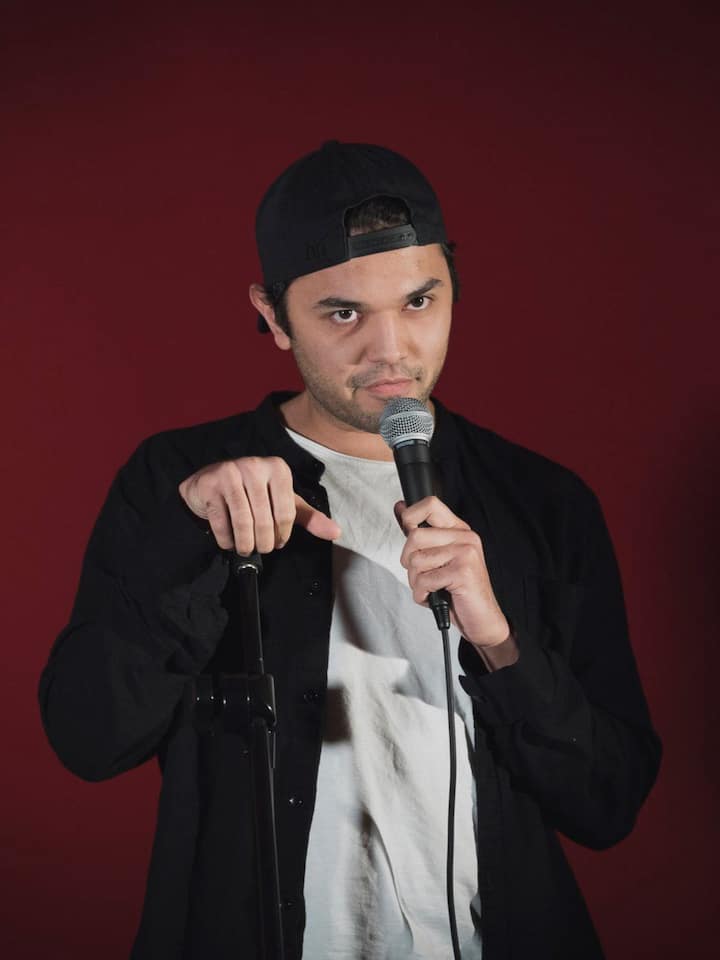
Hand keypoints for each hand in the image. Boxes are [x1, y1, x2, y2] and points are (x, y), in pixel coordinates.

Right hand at [179, 456, 340, 553]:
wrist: (211, 483)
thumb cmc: (253, 494)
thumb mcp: (284, 502)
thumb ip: (309, 517)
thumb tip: (335, 533)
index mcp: (278, 468)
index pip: (287, 512)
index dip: (283, 535)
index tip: (278, 542)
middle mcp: (255, 466)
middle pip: (265, 520)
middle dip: (264, 543)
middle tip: (261, 548)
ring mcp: (230, 473)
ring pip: (243, 523)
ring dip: (245, 544)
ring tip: (245, 548)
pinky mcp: (210, 484)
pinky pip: (221, 523)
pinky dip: (227, 540)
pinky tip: (229, 541)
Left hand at [396, 496, 510, 651]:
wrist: (482, 619)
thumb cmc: (458, 591)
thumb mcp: (439, 558)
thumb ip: (422, 535)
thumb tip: (400, 507)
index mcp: (460, 530)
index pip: (430, 504)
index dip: (410, 516)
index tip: (408, 531)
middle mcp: (465, 538)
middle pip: (415, 536)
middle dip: (408, 560)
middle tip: (422, 574)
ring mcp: (465, 554)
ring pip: (416, 561)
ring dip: (416, 582)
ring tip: (432, 588)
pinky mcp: (462, 573)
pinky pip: (424, 580)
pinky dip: (422, 595)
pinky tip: (434, 597)